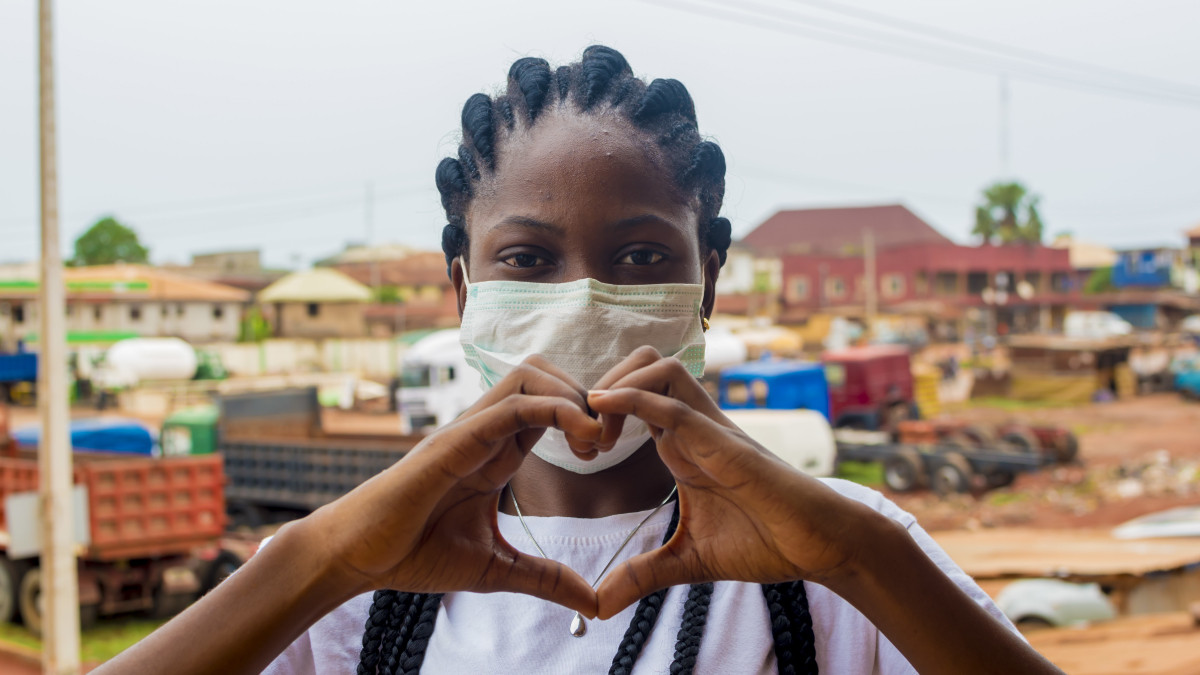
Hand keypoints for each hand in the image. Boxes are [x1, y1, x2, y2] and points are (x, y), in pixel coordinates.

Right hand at [300, 356, 602, 616]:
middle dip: (586, 397)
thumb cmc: (413, 554)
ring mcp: (470, 430)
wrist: (357, 558)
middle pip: (544, 374)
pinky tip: (578, 439)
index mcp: (497, 451)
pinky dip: (553, 409)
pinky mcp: (456, 439)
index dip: (584, 417)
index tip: (602, 452)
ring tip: (591, 441)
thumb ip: (545, 578)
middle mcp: (486, 431)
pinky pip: (511, 405)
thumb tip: (592, 603)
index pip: (549, 406)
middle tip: (604, 442)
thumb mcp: (495, 569)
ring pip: (531, 375)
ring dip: (573, 396)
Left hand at [586, 347, 880, 617]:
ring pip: (658, 366)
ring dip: (617, 385)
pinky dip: (633, 397)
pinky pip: (674, 403)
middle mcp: (693, 426)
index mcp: (681, 445)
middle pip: (643, 364)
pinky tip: (603, 407)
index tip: (579, 451)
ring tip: (598, 433)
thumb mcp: (688, 561)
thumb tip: (599, 604)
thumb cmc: (767, 542)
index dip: (599, 412)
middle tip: (584, 438)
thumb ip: (643, 574)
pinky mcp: (723, 440)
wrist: (821, 546)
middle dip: (602, 386)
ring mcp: (710, 428)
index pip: (633, 398)